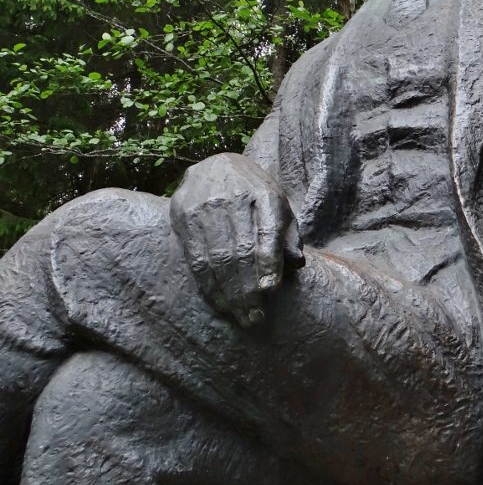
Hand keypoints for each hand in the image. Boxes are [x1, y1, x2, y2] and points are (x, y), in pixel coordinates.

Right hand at [170, 153, 303, 326]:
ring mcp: (204, 207)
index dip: (268, 261)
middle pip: (240, 251)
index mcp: (263, 194)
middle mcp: (232, 199)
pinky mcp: (183, 216)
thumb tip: (297, 264)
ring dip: (229, 294)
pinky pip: (196, 259)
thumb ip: (289, 234)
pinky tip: (220, 304)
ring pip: (217, 259)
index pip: (266, 231)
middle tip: (256, 318)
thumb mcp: (279, 206)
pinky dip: (209, 286)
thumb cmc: (256, 194)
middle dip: (248, 289)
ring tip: (242, 317)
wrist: (216, 166)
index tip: (270, 288)